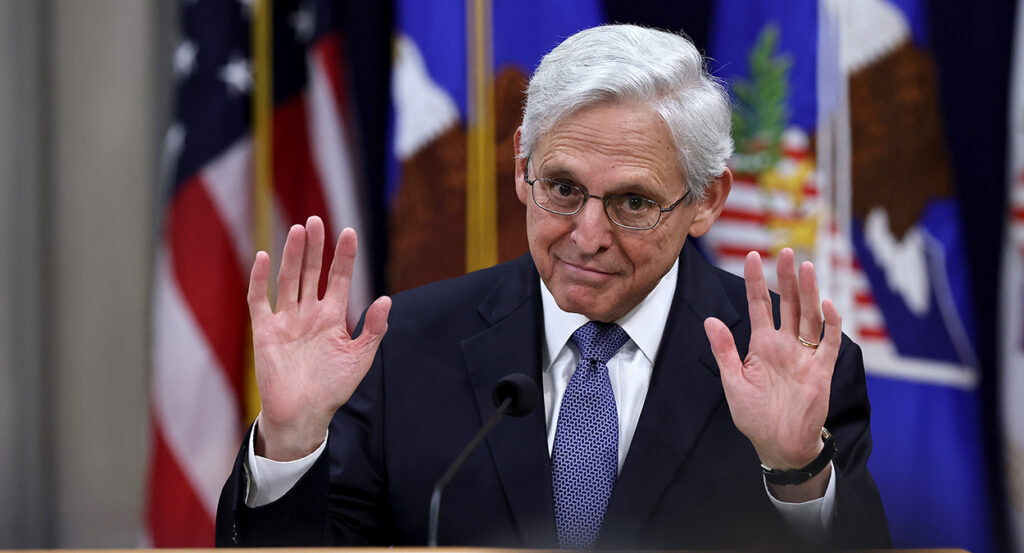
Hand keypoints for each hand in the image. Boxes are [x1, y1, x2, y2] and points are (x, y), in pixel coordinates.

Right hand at [248, 216, 390, 460]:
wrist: (303, 415)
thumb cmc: (333, 388)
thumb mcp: (360, 358)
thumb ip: (373, 329)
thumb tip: (387, 299)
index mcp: (332, 317)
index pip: (338, 278)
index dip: (343, 256)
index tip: (349, 232)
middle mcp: (309, 313)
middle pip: (311, 272)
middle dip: (316, 247)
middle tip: (317, 220)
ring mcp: (286, 320)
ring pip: (289, 279)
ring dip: (293, 255)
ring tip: (299, 230)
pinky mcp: (265, 331)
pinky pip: (259, 300)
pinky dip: (259, 279)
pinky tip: (262, 257)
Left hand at [703, 249, 839, 497]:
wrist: (778, 445)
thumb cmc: (754, 416)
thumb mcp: (733, 381)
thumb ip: (724, 350)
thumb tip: (710, 319)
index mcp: (761, 345)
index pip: (760, 305)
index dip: (757, 281)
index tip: (752, 255)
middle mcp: (785, 345)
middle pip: (789, 304)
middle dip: (788, 278)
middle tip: (787, 252)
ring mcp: (805, 356)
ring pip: (810, 317)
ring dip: (810, 293)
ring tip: (807, 267)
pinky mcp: (821, 371)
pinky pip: (829, 343)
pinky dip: (830, 324)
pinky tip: (826, 305)